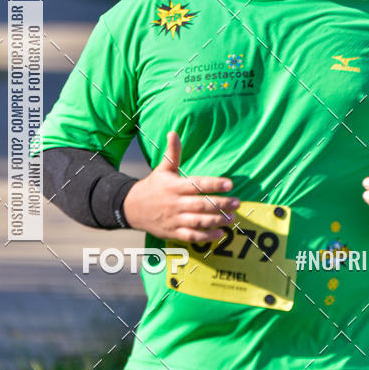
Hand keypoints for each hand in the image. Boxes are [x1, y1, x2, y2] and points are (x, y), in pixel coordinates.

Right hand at [122, 131, 239, 241]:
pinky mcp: (173, 232)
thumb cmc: (153, 186)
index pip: (197, 184)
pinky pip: (191, 236)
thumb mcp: (163, 169)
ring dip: (216, 221)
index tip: (229, 183)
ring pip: (198, 221)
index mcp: (175, 186)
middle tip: (237, 203)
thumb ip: (173, 153)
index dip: (214, 184)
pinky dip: (205, 237)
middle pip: (201, 205)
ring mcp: (174, 219)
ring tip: (232, 218)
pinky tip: (219, 234)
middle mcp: (175, 203)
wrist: (131, 208)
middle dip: (221, 204)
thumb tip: (173, 132)